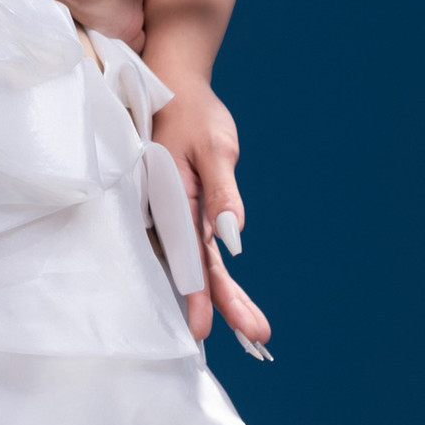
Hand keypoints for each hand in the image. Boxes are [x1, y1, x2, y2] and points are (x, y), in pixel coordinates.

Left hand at [49, 0, 247, 51]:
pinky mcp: (120, 35)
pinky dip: (156, 58)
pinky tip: (178, 68)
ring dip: (173, 43)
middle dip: (189, 22)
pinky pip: (143, 53)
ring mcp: (131, 12)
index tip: (222, 0)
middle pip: (173, 10)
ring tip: (204, 56)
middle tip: (217, 34)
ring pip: (161, 34)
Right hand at [151, 73, 272, 351]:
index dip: (196, 292)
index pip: (186, 254)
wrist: (175, 86)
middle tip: (257, 337)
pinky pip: (198, 250)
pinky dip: (216, 277)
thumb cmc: (194, 113)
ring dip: (225, 297)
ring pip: (198, 264)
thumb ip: (223, 192)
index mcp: (171, 198)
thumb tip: (233, 235)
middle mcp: (168, 212)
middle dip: (224, 304)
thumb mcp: (215, 146)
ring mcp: (174, 214)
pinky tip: (231, 300)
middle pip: (194, 267)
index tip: (202, 329)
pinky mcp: (184, 211)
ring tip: (256, 332)